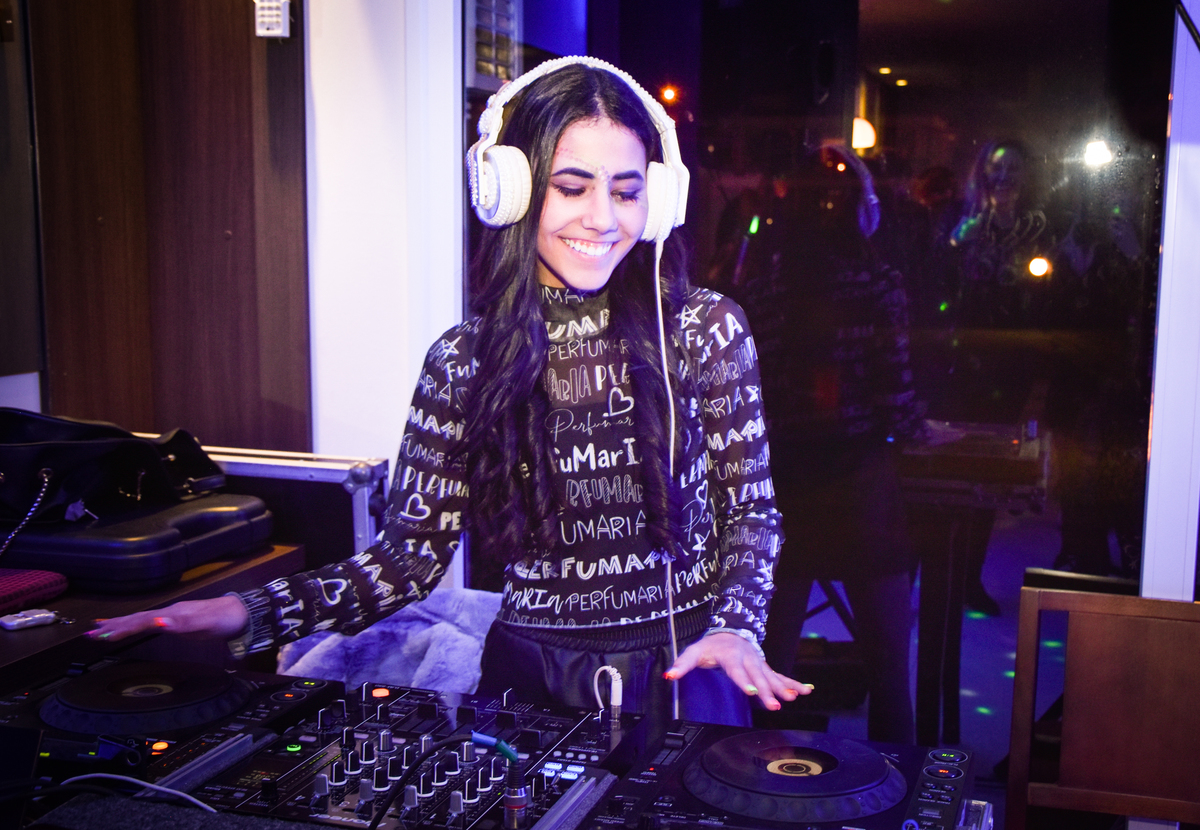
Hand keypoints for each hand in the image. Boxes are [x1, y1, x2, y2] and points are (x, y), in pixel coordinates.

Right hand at [87, 595, 247, 641]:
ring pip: (141, 619)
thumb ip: (181, 624)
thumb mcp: (205, 624)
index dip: (122, 629)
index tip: (102, 635)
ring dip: (119, 625)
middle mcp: (170, 613)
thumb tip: (157, 623)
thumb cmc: (225, 619)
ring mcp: (173, 615)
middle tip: (90, 634)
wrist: (242, 613)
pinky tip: (130, 626)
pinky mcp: (177, 620)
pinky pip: (150, 622)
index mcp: (172, 614)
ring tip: (99, 629)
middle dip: (113, 626)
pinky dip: (134, 624)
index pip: (141, 622)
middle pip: (137, 619)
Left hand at [665, 632, 812, 710]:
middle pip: (758, 677)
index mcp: (730, 657)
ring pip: (773, 677)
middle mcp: (748, 660)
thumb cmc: (711, 646)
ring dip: (784, 688)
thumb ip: (682, 664)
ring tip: (795, 697)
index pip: (737, 672)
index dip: (745, 683)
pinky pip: (781, 676)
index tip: (753, 693)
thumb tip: (670, 675)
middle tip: (776, 705)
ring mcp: (759, 664)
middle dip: (768, 691)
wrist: (729, 632)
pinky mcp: (765, 668)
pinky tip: (807, 690)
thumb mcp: (694, 652)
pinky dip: (794, 683)